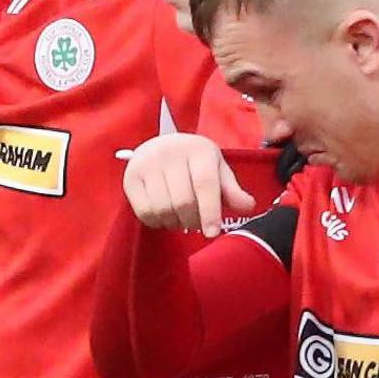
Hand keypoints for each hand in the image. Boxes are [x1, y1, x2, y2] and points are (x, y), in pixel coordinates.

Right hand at [123, 132, 254, 235]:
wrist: (159, 145)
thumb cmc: (193, 162)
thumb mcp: (216, 169)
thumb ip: (231, 189)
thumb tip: (247, 206)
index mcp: (197, 149)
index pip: (205, 184)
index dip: (210, 211)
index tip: (212, 233)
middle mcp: (169, 153)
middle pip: (183, 201)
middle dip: (192, 220)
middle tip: (197, 224)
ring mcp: (146, 165)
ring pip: (163, 209)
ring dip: (174, 223)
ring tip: (181, 219)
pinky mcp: (130, 178)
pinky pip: (144, 211)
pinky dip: (157, 222)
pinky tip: (165, 217)